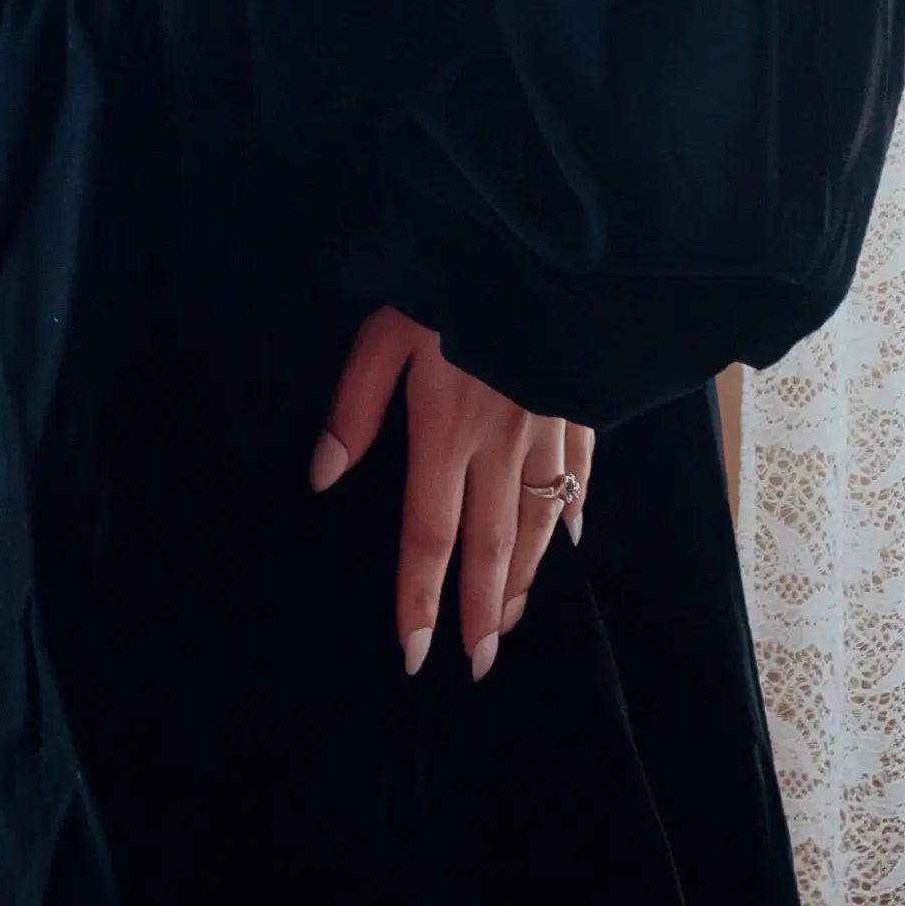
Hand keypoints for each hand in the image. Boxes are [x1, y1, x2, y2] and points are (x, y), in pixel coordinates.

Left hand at [310, 306, 593, 682]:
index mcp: (446, 430)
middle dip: (482, 612)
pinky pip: (581, 470)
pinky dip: (572, 509)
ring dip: (522, 577)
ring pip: (539, 520)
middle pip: (490, 545)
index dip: (421, 599)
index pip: (429, 535)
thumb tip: (324, 476)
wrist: (537, 241)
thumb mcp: (384, 331)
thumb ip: (355, 407)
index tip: (416, 654)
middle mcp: (501, 443)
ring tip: (507, 618)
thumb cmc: (450, 277)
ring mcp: (548, 425)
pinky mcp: (579, 400)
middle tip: (477, 665)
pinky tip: (568, 536)